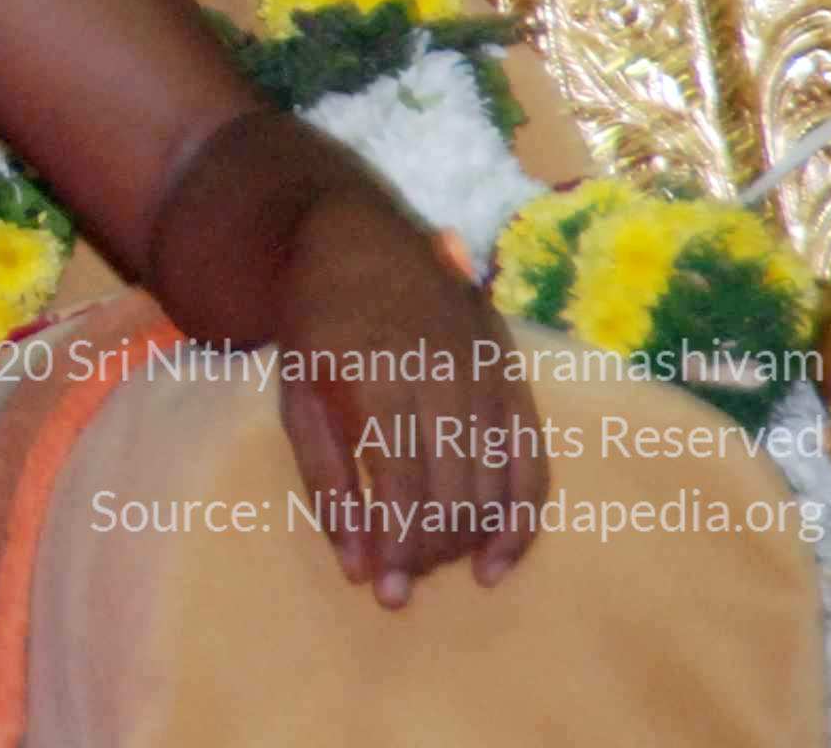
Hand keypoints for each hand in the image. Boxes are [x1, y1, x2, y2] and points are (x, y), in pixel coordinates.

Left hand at [268, 191, 548, 606]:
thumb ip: (327, 484)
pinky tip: (498, 560)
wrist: (358, 238)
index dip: (401, 546)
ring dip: (468, 539)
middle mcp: (441, 373)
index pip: (405, 484)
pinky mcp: (513, 373)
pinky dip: (521, 517)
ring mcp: (485, 371)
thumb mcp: (298, 396)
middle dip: (430, 549)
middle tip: (404, 581)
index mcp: (377, 375)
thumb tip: (359, 571)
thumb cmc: (316, 326)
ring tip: (437, 567)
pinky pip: (532, 459)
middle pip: (454, 490)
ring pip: (493, 482)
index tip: (386, 591)